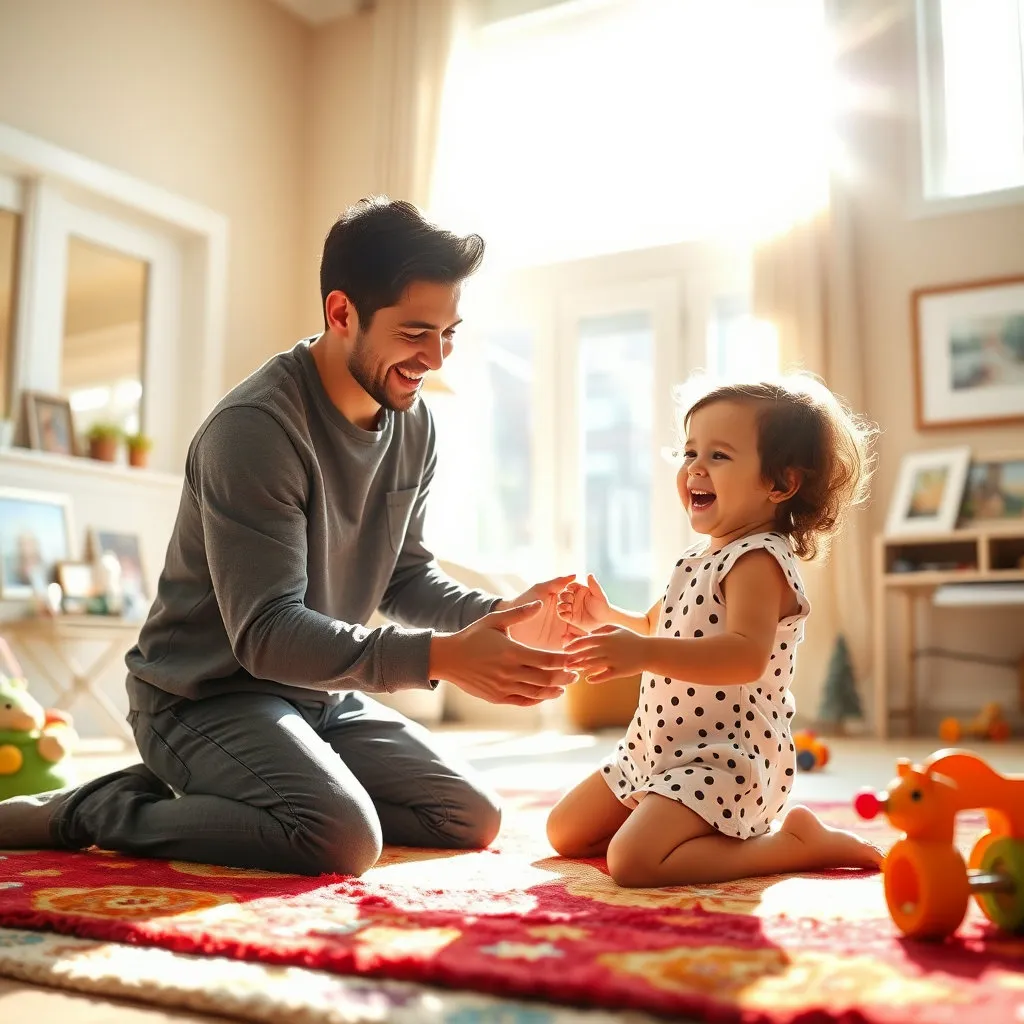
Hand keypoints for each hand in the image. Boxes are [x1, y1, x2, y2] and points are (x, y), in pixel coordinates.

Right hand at [430, 602, 573, 705]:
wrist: (448, 658)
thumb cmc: (473, 636)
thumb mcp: (495, 620)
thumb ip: (520, 613)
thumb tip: (541, 603)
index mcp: (512, 652)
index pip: (547, 660)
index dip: (564, 661)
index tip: (574, 658)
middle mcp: (509, 672)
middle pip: (546, 679)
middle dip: (564, 677)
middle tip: (576, 674)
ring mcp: (503, 687)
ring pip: (537, 693)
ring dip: (554, 690)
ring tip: (564, 686)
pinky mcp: (498, 697)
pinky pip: (523, 701)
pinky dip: (538, 699)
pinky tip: (546, 694)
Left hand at [498, 574, 583, 651]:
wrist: (508, 619)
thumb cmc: (524, 601)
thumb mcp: (540, 590)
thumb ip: (557, 583)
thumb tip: (574, 574)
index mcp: (569, 606)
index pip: (585, 609)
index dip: (586, 611)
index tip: (578, 612)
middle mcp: (570, 620)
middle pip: (587, 626)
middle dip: (587, 629)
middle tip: (578, 629)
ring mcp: (565, 634)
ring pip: (581, 640)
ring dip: (581, 641)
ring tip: (570, 638)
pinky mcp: (558, 646)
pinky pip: (570, 651)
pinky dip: (571, 650)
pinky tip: (564, 647)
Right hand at [556, 574, 611, 632]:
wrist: (604, 619)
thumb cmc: (603, 605)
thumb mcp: (599, 595)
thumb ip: (594, 585)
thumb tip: (589, 574)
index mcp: (579, 591)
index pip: (569, 586)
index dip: (568, 588)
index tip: (571, 590)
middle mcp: (574, 599)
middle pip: (562, 595)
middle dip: (564, 597)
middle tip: (572, 600)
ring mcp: (571, 608)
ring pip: (560, 604)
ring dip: (562, 605)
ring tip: (570, 607)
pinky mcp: (570, 617)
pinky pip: (561, 614)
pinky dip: (563, 614)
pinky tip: (570, 615)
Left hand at [564, 625, 647, 683]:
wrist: (649, 651)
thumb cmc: (631, 639)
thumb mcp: (617, 629)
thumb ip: (601, 629)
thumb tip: (588, 634)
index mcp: (607, 638)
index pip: (585, 641)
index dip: (573, 645)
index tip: (565, 650)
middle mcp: (608, 649)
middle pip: (586, 654)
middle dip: (574, 659)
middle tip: (564, 663)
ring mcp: (614, 660)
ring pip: (593, 665)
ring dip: (581, 668)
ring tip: (572, 670)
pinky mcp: (619, 671)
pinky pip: (604, 676)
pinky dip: (595, 678)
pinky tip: (588, 679)